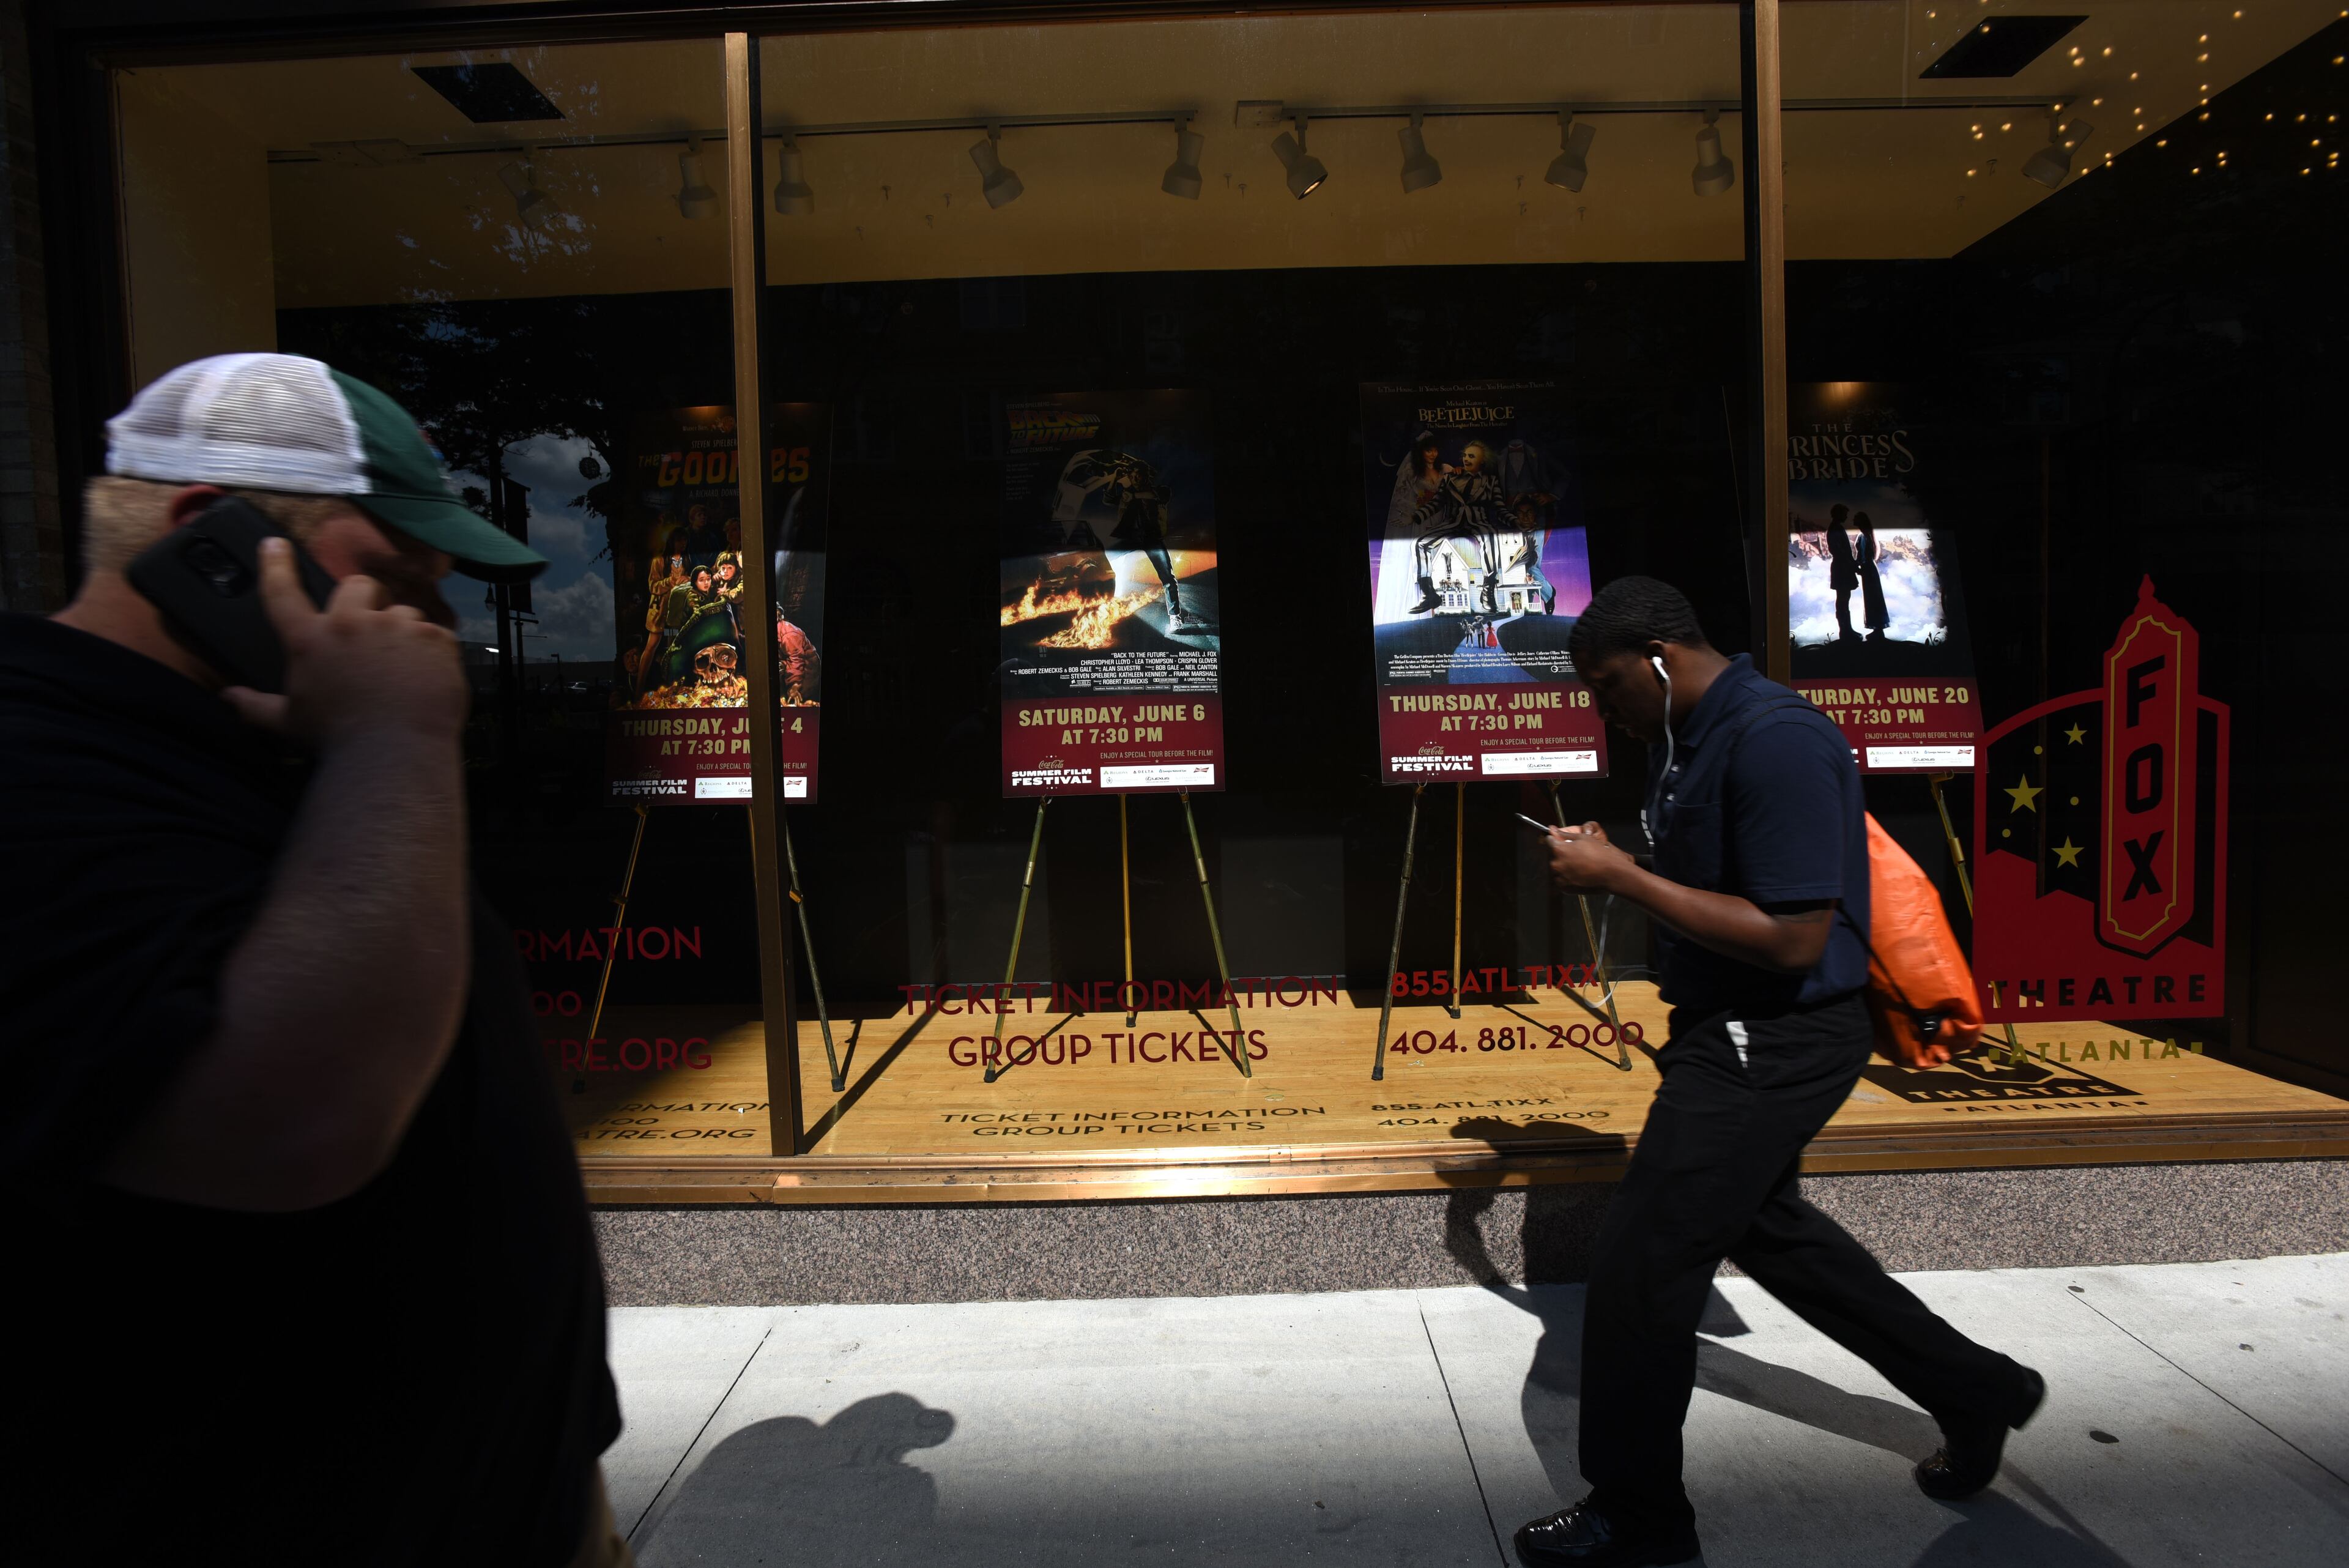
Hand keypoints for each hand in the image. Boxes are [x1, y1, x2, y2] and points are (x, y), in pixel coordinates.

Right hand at [222, 538, 466, 746]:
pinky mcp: (433, 637)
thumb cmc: (337, 740)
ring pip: (404, 611)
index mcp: (310, 641)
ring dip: (402, 632)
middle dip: (364, 600)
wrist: (393, 754)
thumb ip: (257, 706)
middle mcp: (351, 624)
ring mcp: (395, 626)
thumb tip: (228, 698)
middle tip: (370, 631)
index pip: (282, 593)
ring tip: (403, 669)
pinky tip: (428, 679)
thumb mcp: (290, 723)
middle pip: (357, 586)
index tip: (275, 544)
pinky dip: (434, 653)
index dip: (276, 566)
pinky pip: (436, 634)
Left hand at [1545, 821, 1632, 893]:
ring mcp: (1560, 877)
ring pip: (1556, 869)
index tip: (1561, 840)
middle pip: (1552, 856)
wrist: (1610, 872)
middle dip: (1560, 854)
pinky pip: (1561, 881)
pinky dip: (1566, 878)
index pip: (1549, 841)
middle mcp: (1556, 864)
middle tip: (1575, 854)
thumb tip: (1553, 829)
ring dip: (1563, 866)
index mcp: (1558, 850)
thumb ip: (1565, 834)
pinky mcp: (1565, 888)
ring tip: (1578, 865)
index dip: (1555, 839)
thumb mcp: (1583, 838)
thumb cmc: (1598, 853)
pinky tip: (1578, 874)